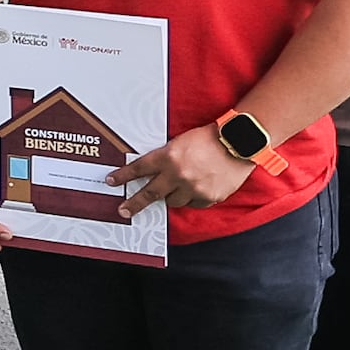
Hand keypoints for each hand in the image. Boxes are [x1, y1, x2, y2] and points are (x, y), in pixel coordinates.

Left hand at [116, 118, 257, 217]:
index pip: (139, 169)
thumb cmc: (209, 138)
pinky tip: (197, 188)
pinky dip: (192, 198)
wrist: (238, 142)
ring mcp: (193, 188)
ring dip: (172, 196)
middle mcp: (178, 174)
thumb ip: (166, 158)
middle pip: (150, 193)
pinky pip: (193, 204)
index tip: (111, 181)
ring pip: (172, 201)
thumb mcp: (181, 142)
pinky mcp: (208, 197)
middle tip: (123, 211)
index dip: (123, 176)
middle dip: (134, 203)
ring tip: (180, 185)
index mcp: (168, 156)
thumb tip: (152, 172)